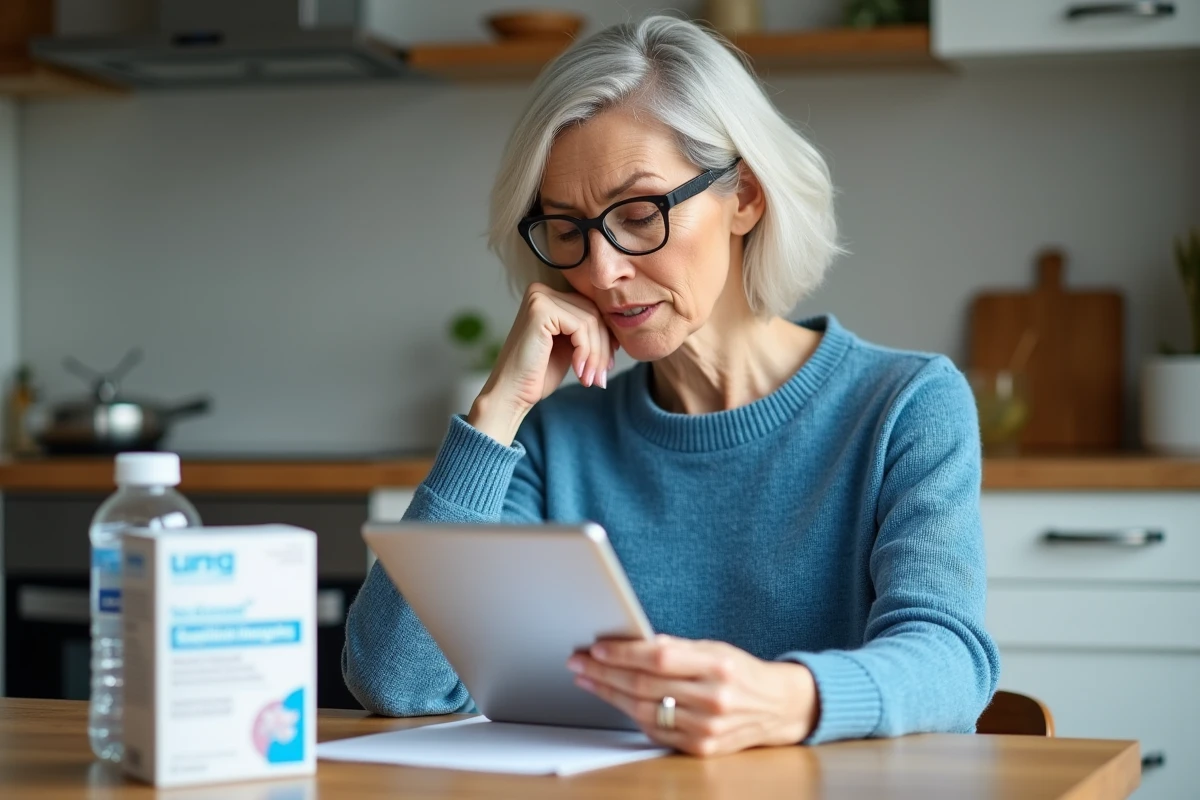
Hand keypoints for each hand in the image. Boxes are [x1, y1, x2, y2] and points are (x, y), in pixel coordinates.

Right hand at [468, 282, 617, 445]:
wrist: (512, 394)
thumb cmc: (538, 375)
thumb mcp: (570, 348)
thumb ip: (587, 332)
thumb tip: (618, 330)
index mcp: (548, 297)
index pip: (590, 309)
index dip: (605, 338)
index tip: (606, 366)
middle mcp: (541, 292)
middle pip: (593, 313)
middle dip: (602, 349)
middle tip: (600, 378)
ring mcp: (539, 298)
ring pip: (591, 321)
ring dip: (596, 355)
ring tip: (590, 379)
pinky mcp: (541, 309)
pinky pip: (581, 327)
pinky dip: (586, 352)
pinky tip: (579, 372)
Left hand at [567, 634, 819, 756]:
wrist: (777, 707)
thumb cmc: (740, 672)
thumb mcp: (715, 648)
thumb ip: (676, 648)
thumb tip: (632, 642)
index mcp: (718, 666)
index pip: (660, 658)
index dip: (624, 653)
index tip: (597, 648)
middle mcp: (714, 698)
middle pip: (645, 686)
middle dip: (605, 673)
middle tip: (579, 662)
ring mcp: (707, 727)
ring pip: (644, 711)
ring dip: (609, 695)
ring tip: (588, 680)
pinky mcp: (701, 748)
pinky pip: (656, 731)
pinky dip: (632, 715)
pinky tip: (615, 700)